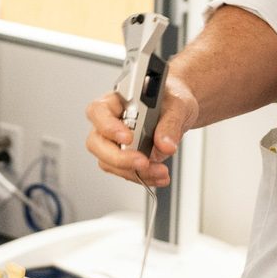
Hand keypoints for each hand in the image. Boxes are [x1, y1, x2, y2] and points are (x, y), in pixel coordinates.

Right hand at [83, 75, 194, 190]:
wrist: (179, 112)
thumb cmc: (171, 100)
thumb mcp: (176, 105)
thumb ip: (170, 124)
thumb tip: (165, 145)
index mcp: (115, 101)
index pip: (98, 112)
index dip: (109, 127)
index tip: (128, 138)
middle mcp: (109, 121)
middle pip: (97, 143)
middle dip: (120, 158)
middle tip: (143, 162)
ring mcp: (114, 142)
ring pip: (108, 162)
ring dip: (134, 171)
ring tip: (160, 171)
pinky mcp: (124, 157)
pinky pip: (124, 172)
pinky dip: (143, 177)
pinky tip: (159, 175)